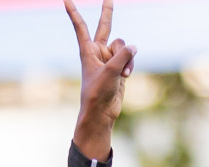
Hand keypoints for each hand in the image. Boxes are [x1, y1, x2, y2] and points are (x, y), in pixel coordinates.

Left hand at [66, 0, 135, 160]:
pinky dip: (130, 64)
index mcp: (87, 51)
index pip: (80, 27)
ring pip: (124, 46)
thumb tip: (134, 47)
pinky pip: (130, 56)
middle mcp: (98, 51)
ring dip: (126, 58)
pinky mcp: (120, 65)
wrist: (101, 112)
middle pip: (105, 26)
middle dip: (107, 12)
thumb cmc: (98, 92)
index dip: (74, 13)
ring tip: (122, 73)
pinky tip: (126, 75)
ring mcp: (110, 58)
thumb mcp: (110, 71)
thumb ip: (123, 55)